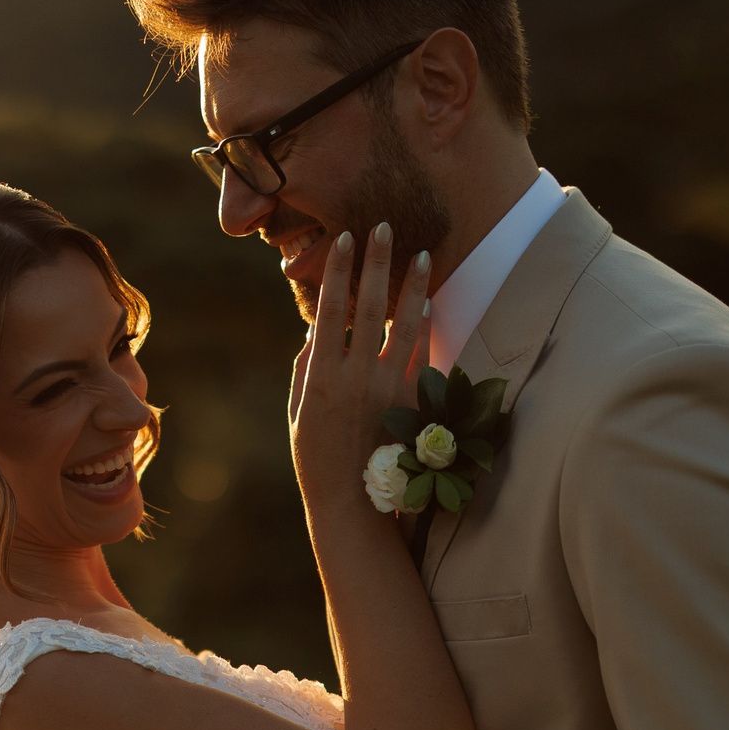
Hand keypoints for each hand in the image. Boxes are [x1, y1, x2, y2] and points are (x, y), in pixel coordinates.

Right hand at [288, 224, 430, 499]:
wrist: (350, 503)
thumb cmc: (316, 459)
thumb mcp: (298, 413)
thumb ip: (306, 368)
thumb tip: (316, 330)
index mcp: (321, 375)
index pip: (330, 308)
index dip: (337, 271)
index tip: (344, 240)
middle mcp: (356, 375)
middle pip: (370, 304)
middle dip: (376, 261)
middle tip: (382, 226)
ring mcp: (388, 387)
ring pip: (406, 323)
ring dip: (415, 285)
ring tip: (423, 254)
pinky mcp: (412, 401)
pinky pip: (423, 353)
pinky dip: (427, 325)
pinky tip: (430, 301)